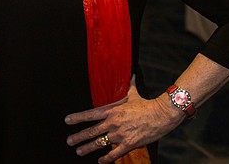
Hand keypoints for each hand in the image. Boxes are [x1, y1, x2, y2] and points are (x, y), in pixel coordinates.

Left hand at [64, 78, 181, 162]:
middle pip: (91, 131)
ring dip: (88, 148)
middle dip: (78, 137)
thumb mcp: (134, 94)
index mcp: (111, 111)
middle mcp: (112, 123)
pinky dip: (106, 158)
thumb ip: (129, 85)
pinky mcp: (129, 144)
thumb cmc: (147, 104)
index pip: (90, 114)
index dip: (77, 118)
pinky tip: (100, 161)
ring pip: (99, 143)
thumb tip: (132, 74)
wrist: (161, 115)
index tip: (67, 120)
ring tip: (79, 151)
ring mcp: (120, 134)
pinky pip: (114, 153)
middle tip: (69, 141)